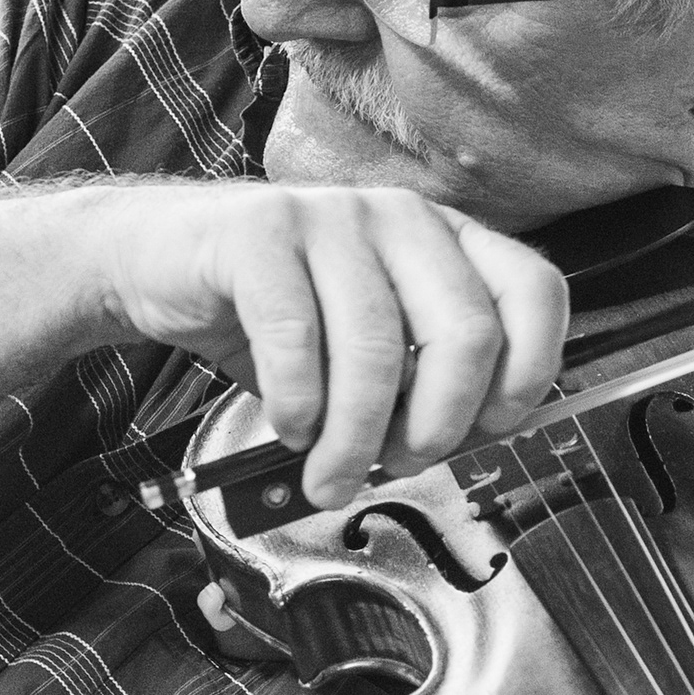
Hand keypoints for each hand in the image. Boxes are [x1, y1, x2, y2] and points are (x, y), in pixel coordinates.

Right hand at [94, 179, 568, 507]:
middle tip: (400, 465)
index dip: (526, 376)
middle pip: (466, 332)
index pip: (534, 293)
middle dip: (437, 425)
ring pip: (375, 347)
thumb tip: (465, 447)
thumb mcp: (362, 347)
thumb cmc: (273, 316)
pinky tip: (289, 425)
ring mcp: (332, 216)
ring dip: (353, 439)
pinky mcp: (261, 231)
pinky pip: (297, 337)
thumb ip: (417, 381)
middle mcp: (401, 217)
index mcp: (445, 241)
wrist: (160, 262)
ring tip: (329, 478)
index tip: (486, 432)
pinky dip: (297, 404)